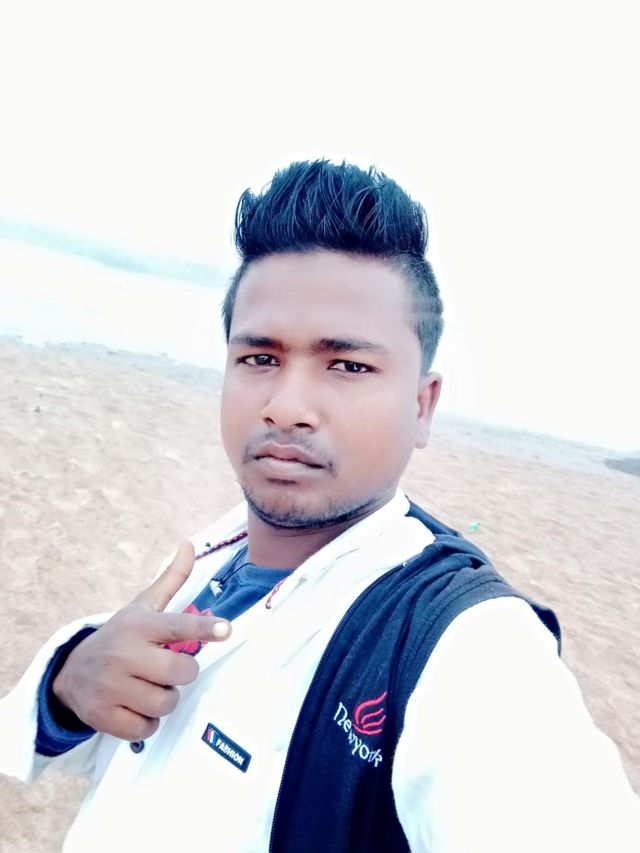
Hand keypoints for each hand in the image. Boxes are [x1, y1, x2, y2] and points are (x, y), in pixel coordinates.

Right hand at [52, 541, 230, 740]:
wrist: (71, 672)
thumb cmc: (121, 636)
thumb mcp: (143, 606)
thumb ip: (172, 579)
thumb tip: (189, 544)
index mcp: (138, 625)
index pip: (177, 626)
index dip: (204, 628)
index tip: (226, 629)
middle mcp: (123, 654)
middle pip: (180, 672)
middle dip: (182, 673)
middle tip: (168, 667)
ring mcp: (110, 686)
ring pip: (165, 703)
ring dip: (164, 699)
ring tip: (149, 686)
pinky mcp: (102, 716)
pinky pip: (147, 728)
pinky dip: (147, 722)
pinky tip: (134, 705)